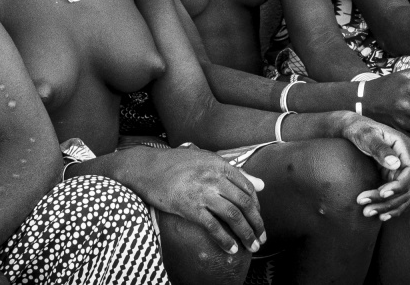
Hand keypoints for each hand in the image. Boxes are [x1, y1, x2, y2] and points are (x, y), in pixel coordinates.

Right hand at [132, 146, 265, 255]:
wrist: (147, 168)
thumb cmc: (176, 164)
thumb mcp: (206, 161)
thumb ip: (234, 172)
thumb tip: (261, 184)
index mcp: (219, 165)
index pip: (247, 188)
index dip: (257, 207)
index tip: (258, 219)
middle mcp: (214, 177)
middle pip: (244, 204)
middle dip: (257, 224)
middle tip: (261, 238)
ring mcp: (202, 192)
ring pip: (233, 216)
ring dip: (246, 234)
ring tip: (252, 246)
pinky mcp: (189, 207)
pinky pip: (213, 226)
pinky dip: (225, 240)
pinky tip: (231, 249)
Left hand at [339, 114, 409, 219]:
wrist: (352, 129)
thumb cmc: (359, 129)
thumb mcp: (366, 135)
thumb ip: (379, 147)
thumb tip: (395, 163)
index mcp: (404, 147)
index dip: (399, 185)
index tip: (382, 193)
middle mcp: (405, 160)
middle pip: (405, 187)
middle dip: (387, 200)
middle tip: (366, 208)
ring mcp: (400, 170)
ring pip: (401, 195)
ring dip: (387, 207)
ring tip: (367, 212)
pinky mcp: (393, 177)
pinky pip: (397, 196)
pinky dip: (391, 207)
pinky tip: (380, 216)